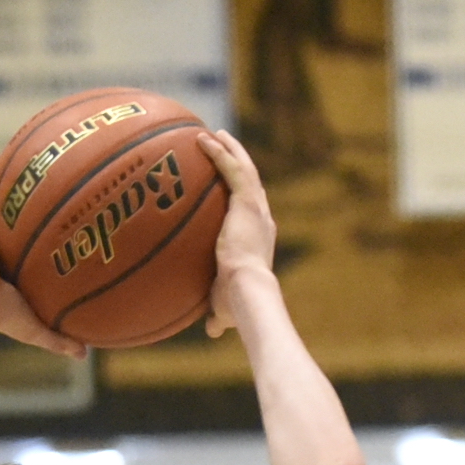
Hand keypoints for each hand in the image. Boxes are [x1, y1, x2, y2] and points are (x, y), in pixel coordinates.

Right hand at [0, 157, 85, 357]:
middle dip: (18, 202)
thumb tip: (86, 354)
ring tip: (16, 160)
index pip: (20, 246)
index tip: (46, 221)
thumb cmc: (1, 317)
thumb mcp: (36, 326)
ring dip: (2, 181)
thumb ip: (59, 338)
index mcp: (4, 267)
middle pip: (7, 219)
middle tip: (36, 183)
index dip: (30, 234)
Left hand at [196, 130, 273, 338]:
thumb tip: (212, 331)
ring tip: (213, 134)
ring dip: (230, 149)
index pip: (252, 210)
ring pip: (244, 168)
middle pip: (252, 181)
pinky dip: (219, 152)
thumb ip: (218, 315)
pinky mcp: (246, 201)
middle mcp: (262, 218)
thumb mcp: (225, 306)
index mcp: (260, 237)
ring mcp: (256, 207)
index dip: (244, 196)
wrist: (248, 291)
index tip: (230, 186)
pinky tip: (202, 138)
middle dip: (238, 162)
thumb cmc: (239, 303)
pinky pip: (232, 168)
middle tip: (223, 146)